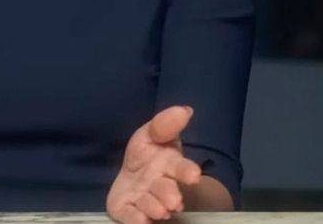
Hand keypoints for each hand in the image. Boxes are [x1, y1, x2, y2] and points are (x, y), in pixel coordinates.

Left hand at [106, 105, 202, 223]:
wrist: (135, 178)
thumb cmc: (149, 154)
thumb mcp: (154, 133)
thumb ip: (165, 124)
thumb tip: (185, 110)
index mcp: (170, 165)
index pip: (181, 168)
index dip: (187, 171)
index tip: (194, 175)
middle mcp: (160, 185)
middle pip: (167, 190)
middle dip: (169, 194)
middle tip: (173, 201)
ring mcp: (145, 200)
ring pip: (151, 205)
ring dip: (154, 207)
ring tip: (158, 210)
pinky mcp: (128, 210)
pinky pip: (130, 216)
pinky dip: (134, 219)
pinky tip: (139, 220)